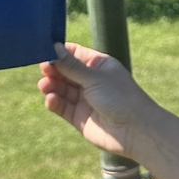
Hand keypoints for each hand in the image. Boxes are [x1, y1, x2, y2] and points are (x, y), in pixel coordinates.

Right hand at [38, 43, 163, 158]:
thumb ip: (71, 66)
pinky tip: (51, 99)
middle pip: (65, 72)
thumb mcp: (94, 77)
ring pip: (61, 89)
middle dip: (53, 70)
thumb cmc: (120, 97)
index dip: (60, 52)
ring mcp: (84, 99)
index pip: (75, 54)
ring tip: (45, 86)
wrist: (135, 130)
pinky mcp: (79, 118)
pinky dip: (54, 102)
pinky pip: (62, 107)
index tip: (45, 51)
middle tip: (43, 69)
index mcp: (99, 65)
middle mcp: (91, 81)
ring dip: (51, 86)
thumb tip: (54, 47)